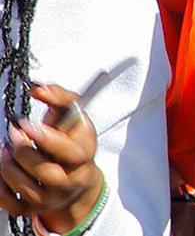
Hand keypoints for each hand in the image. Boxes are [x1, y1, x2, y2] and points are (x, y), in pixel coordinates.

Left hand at [0, 84, 103, 233]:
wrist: (77, 177)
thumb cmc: (72, 140)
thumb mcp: (73, 115)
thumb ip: (59, 96)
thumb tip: (37, 88)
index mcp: (84, 155)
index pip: (71, 153)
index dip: (48, 139)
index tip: (26, 123)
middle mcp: (71, 180)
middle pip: (49, 174)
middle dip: (25, 153)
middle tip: (13, 134)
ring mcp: (53, 197)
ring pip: (29, 190)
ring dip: (10, 168)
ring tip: (5, 151)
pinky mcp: (35, 208)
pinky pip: (13, 206)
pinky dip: (1, 190)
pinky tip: (2, 171)